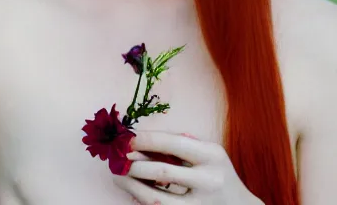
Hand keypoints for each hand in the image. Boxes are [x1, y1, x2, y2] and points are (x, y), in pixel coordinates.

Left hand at [112, 130, 261, 204]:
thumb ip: (184, 144)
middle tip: (117, 159)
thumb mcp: (210, 153)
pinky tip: (133, 194)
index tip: (127, 138)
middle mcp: (209, 180)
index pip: (173, 144)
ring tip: (118, 177)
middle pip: (162, 171)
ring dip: (133, 187)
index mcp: (212, 155)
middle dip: (134, 165)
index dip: (147, 140)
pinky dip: (144, 202)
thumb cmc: (219, 174)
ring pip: (158, 198)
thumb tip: (145, 139)